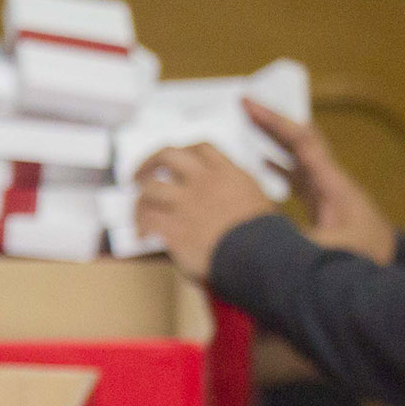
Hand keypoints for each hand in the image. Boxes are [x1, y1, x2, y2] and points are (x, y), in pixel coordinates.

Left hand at [133, 144, 274, 282]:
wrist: (260, 258)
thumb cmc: (265, 237)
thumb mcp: (257, 201)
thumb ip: (236, 190)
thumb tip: (223, 193)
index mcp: (228, 173)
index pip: (201, 147)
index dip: (184, 151)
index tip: (175, 163)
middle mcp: (204, 182)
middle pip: (168, 155)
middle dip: (149, 162)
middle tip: (139, 175)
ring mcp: (187, 203)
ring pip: (151, 187)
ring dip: (141, 199)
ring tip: (139, 210)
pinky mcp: (174, 227)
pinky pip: (147, 219)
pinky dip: (141, 226)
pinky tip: (142, 236)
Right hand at [243, 99, 395, 264]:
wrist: (389, 285)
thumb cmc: (363, 266)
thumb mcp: (328, 256)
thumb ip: (295, 244)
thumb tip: (257, 234)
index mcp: (332, 186)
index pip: (303, 142)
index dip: (276, 121)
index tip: (249, 104)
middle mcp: (331, 183)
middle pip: (300, 141)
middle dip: (272, 122)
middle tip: (243, 105)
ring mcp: (328, 194)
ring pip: (298, 157)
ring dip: (273, 141)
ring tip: (246, 126)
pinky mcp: (324, 208)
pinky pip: (297, 177)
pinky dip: (278, 166)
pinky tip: (260, 163)